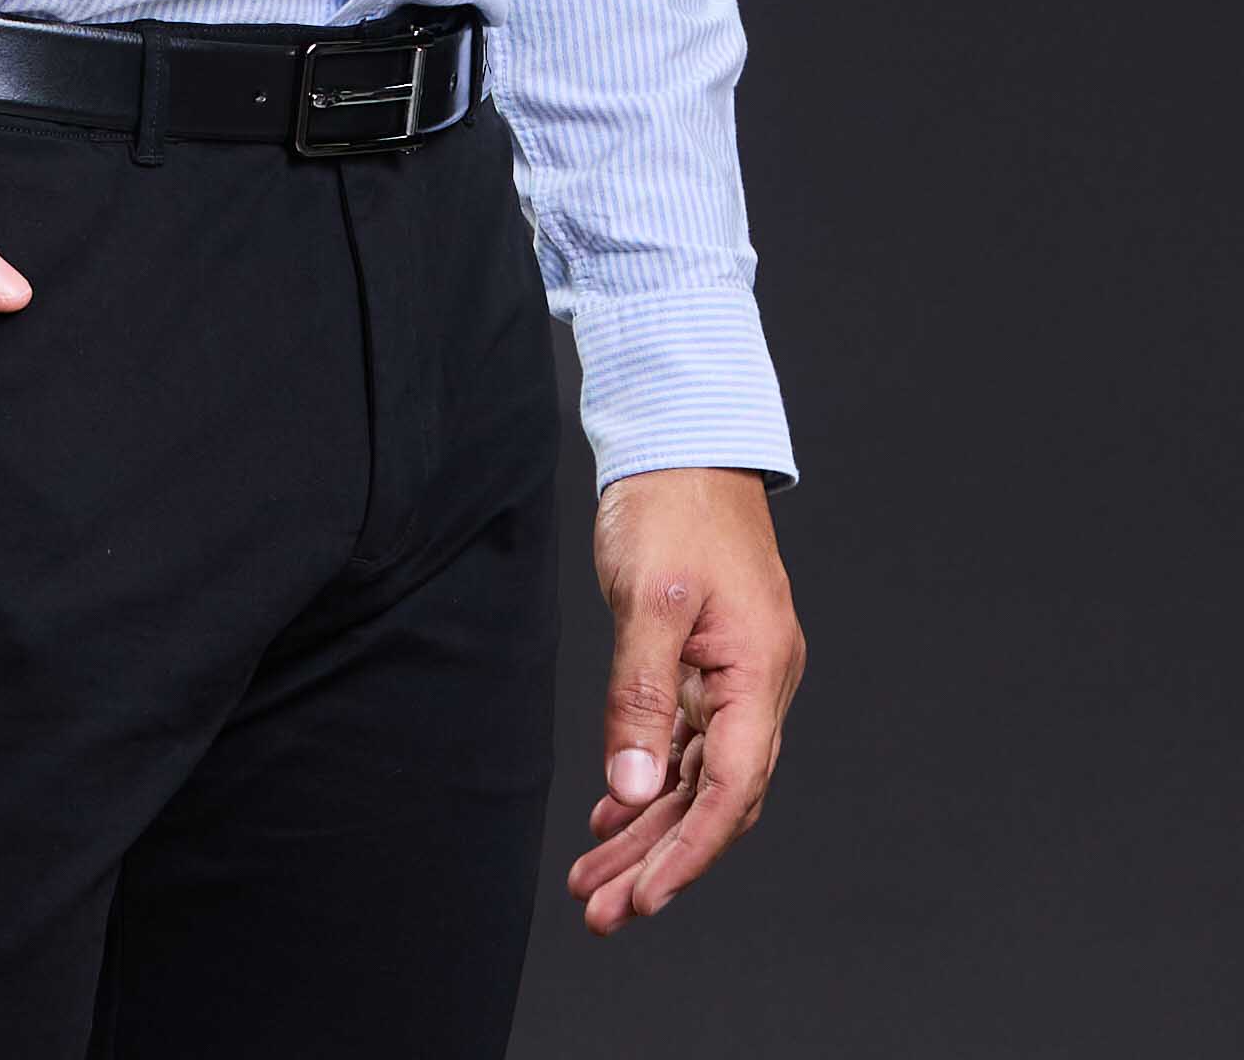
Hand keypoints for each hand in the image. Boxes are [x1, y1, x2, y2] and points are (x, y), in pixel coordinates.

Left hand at [569, 466, 805, 933]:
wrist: (683, 440)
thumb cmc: (672, 504)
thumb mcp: (648, 595)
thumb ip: (641, 693)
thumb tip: (631, 787)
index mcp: (759, 671)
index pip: (732, 787)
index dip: (690, 851)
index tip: (644, 899)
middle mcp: (757, 685)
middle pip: (714, 798)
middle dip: (658, 861)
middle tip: (601, 913)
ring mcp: (734, 678)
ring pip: (694, 779)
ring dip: (647, 833)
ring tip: (594, 883)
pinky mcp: (707, 666)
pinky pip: (683, 746)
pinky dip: (648, 785)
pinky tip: (613, 818)